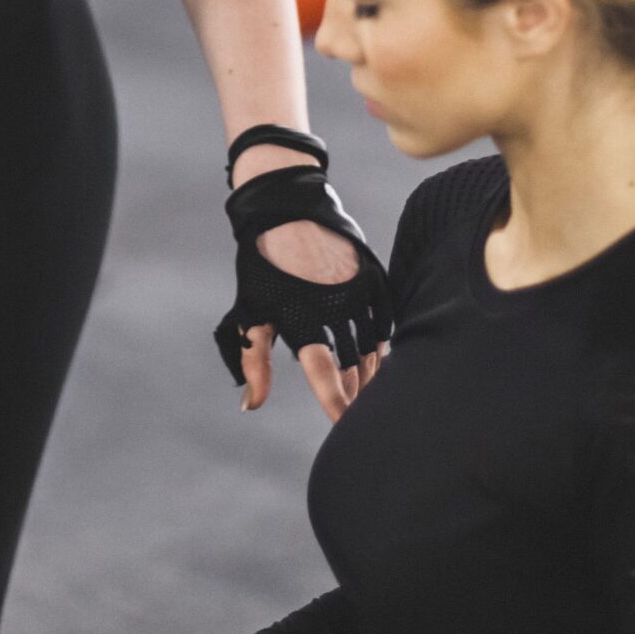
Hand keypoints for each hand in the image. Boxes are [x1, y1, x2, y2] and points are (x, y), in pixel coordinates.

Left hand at [242, 218, 385, 422]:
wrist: (285, 210)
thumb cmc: (262, 268)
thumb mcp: (252, 314)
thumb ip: (255, 363)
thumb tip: (250, 406)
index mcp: (300, 319)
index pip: (324, 373)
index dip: (335, 402)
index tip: (344, 423)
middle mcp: (332, 307)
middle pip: (352, 366)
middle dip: (354, 393)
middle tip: (354, 413)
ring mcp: (356, 291)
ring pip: (370, 346)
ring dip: (368, 373)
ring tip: (365, 393)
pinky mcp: (372, 277)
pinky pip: (384, 322)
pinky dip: (381, 345)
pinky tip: (377, 360)